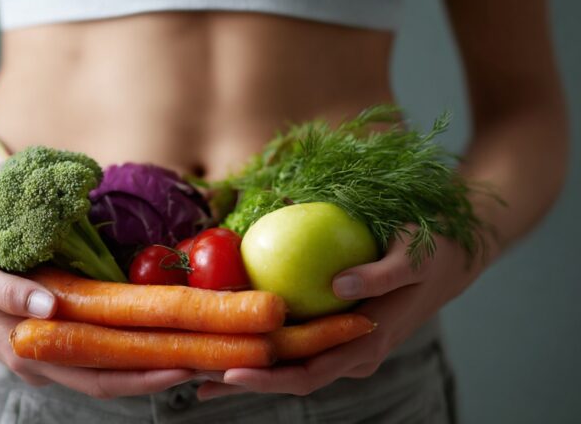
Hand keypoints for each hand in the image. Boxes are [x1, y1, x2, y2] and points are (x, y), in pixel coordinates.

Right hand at [0, 234, 195, 398]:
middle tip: (209, 360)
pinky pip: (99, 343)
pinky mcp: (52, 331)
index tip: (184, 364)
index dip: (141, 376)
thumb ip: (7, 289)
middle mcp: (42, 359)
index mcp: (25, 353)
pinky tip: (157, 328)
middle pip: (111, 377)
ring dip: (150, 359)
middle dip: (160, 373)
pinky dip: (130, 341)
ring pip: (109, 363)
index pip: (95, 376)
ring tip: (196, 346)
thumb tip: (48, 308)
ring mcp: (48, 347)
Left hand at [196, 231, 485, 399]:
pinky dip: (256, 340)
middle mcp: (346, 356)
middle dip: (237, 379)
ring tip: (191, 361)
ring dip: (240, 363)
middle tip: (188, 374)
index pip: (307, 374)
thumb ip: (379, 277)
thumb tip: (337, 285)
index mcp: (364, 347)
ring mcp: (336, 345)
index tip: (227, 373)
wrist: (449, 257)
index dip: (267, 379)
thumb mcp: (413, 259)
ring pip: (281, 363)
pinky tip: (222, 329)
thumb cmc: (433, 256)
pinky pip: (287, 340)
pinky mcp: (327, 329)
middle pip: (283, 377)